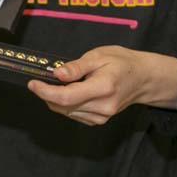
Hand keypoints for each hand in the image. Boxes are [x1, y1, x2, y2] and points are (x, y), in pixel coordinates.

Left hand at [27, 45, 176, 125]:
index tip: (32, 83)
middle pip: (63, 106)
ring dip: (55, 99)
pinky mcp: (99, 121)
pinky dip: (66, 104)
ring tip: (60, 83)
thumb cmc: (121, 63)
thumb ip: (76, 67)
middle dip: (47, 94)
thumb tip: (56, 74)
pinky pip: (74, 114)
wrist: (143, 79)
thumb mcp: (98, 56)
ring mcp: (101, 117)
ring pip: (66, 112)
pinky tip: (71, 92)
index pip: (66, 97)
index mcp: (102, 88)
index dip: (44, 91)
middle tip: (42, 79)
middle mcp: (102, 107)